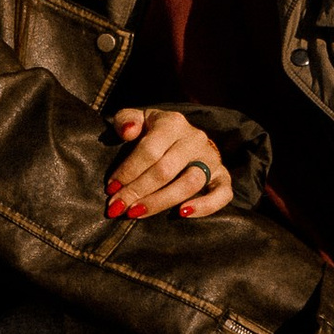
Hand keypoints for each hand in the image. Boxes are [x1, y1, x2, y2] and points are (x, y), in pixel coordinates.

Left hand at [106, 107, 234, 220]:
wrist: (183, 138)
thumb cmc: (153, 132)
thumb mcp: (138, 120)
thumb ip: (126, 120)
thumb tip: (128, 131)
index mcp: (172, 123)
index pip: (149, 150)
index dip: (128, 171)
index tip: (111, 188)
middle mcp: (194, 139)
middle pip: (165, 170)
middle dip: (137, 191)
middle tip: (118, 207)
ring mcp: (211, 158)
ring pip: (189, 184)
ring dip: (160, 202)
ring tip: (137, 213)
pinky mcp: (223, 176)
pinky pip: (222, 194)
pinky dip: (205, 206)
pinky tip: (182, 214)